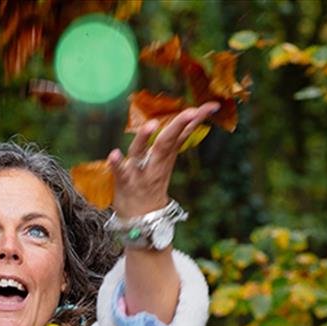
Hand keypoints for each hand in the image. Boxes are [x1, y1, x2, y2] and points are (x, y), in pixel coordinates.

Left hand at [107, 101, 219, 217]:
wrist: (142, 219)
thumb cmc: (152, 184)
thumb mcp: (167, 161)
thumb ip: (176, 140)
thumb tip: (192, 117)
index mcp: (166, 156)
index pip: (183, 134)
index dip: (196, 119)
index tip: (212, 105)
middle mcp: (155, 163)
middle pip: (167, 141)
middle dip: (178, 125)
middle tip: (191, 111)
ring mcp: (140, 173)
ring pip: (143, 153)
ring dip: (146, 138)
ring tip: (152, 124)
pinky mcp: (124, 182)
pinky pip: (120, 172)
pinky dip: (118, 164)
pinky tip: (114, 154)